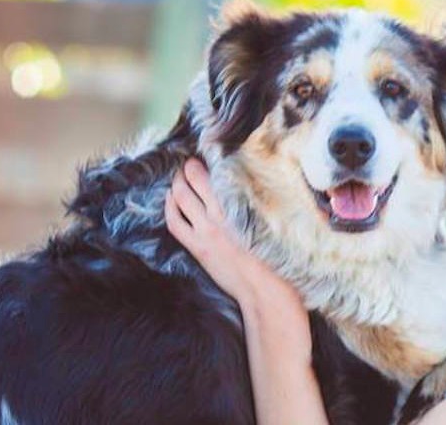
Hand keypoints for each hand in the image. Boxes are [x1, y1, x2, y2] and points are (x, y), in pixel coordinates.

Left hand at [164, 158, 301, 308]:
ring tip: (178, 178)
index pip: (217, 171)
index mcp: (241, 203)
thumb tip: (249, 188)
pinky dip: (169, 207)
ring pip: (181, 196)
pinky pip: (174, 221)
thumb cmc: (276, 256)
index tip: (205, 157)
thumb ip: (256, 202)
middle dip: (188, 168)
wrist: (265, 288)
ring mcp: (206, 229)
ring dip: (176, 184)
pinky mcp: (198, 246)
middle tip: (188, 164)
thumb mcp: (271, 221)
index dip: (207, 161)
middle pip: (195, 179)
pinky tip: (171, 201)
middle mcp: (221, 212)